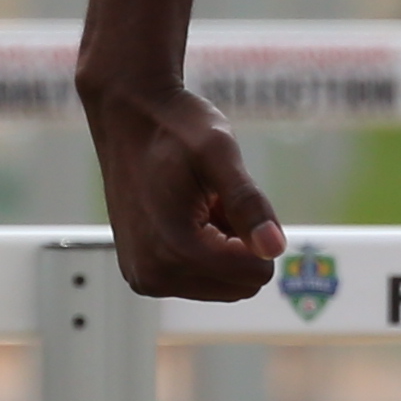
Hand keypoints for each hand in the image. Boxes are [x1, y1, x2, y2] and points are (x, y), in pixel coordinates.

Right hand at [84, 72, 282, 302]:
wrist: (126, 115)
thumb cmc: (174, 127)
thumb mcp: (220, 153)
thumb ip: (248, 203)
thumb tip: (274, 249)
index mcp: (174, 250)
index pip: (256, 273)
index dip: (255, 232)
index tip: (224, 197)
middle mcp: (154, 276)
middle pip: (240, 284)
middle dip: (238, 243)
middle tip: (211, 200)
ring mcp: (144, 279)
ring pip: (222, 284)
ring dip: (221, 247)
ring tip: (196, 205)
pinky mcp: (141, 275)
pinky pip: (197, 279)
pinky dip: (201, 250)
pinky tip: (184, 214)